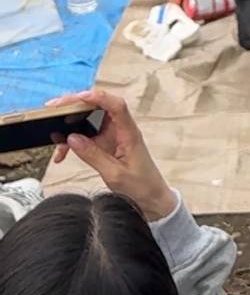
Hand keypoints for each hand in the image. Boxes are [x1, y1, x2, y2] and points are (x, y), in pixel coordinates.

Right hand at [46, 90, 174, 223]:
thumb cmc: (140, 185)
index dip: (98, 97)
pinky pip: (86, 136)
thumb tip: (72, 138)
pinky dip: (73, 142)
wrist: (151, 198)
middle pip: (98, 107)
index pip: (116, 106)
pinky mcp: (106, 143)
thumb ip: (93, 156)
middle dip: (75, 105)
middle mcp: (121, 129)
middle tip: (54, 108)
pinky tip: (61, 154)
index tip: (79, 97)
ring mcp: (113, 135)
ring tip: (53, 132)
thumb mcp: (115, 174)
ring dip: (70, 125)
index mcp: (129, 132)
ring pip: (89, 120)